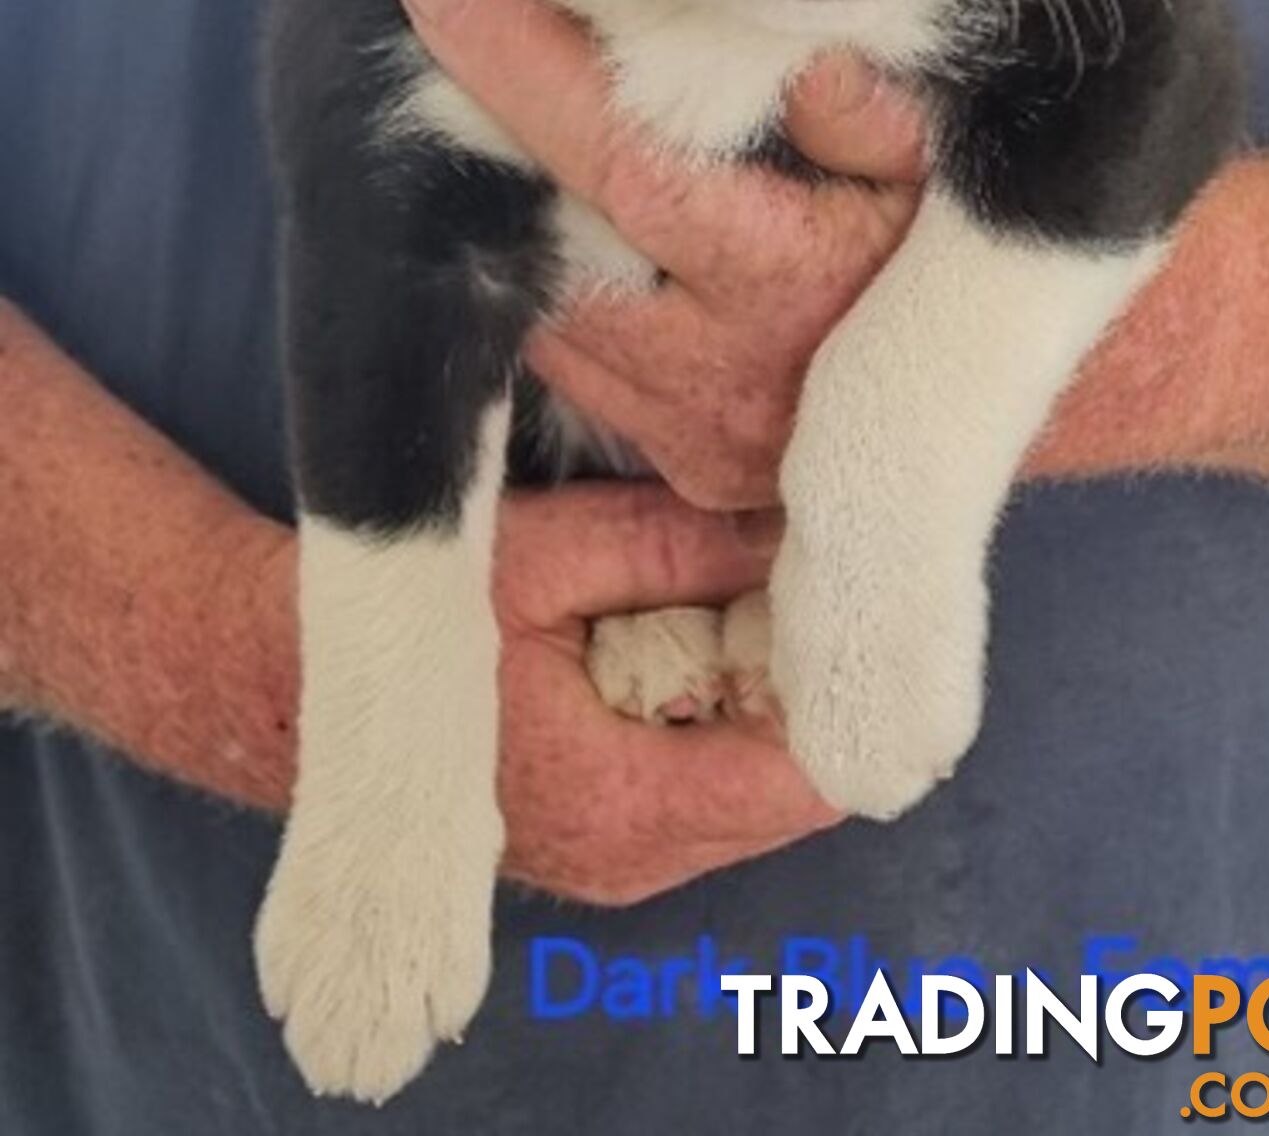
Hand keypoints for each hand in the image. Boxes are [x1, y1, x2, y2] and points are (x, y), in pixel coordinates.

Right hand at [249, 482, 835, 901]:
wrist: (293, 681)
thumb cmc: (414, 622)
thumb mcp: (550, 558)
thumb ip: (675, 549)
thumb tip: (789, 530)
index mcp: (624, 801)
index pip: (799, 780)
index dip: (842, 688)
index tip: (851, 600)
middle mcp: (633, 859)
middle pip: (789, 793)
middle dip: (810, 690)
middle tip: (803, 584)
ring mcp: (618, 862)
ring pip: (752, 796)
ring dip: (766, 705)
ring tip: (750, 602)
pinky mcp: (604, 840)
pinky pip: (706, 791)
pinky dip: (724, 724)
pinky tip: (703, 644)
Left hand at [395, 0, 925, 508]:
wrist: (993, 391)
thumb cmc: (957, 239)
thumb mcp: (936, 156)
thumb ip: (863, 107)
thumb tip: (789, 48)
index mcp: (791, 278)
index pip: (625, 156)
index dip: (525, 66)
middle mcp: (726, 374)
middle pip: (554, 236)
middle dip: (482, 132)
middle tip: (428, 28)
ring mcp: (696, 431)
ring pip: (547, 307)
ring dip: (508, 211)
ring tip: (476, 105)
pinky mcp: (683, 462)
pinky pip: (574, 364)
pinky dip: (546, 285)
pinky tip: (544, 213)